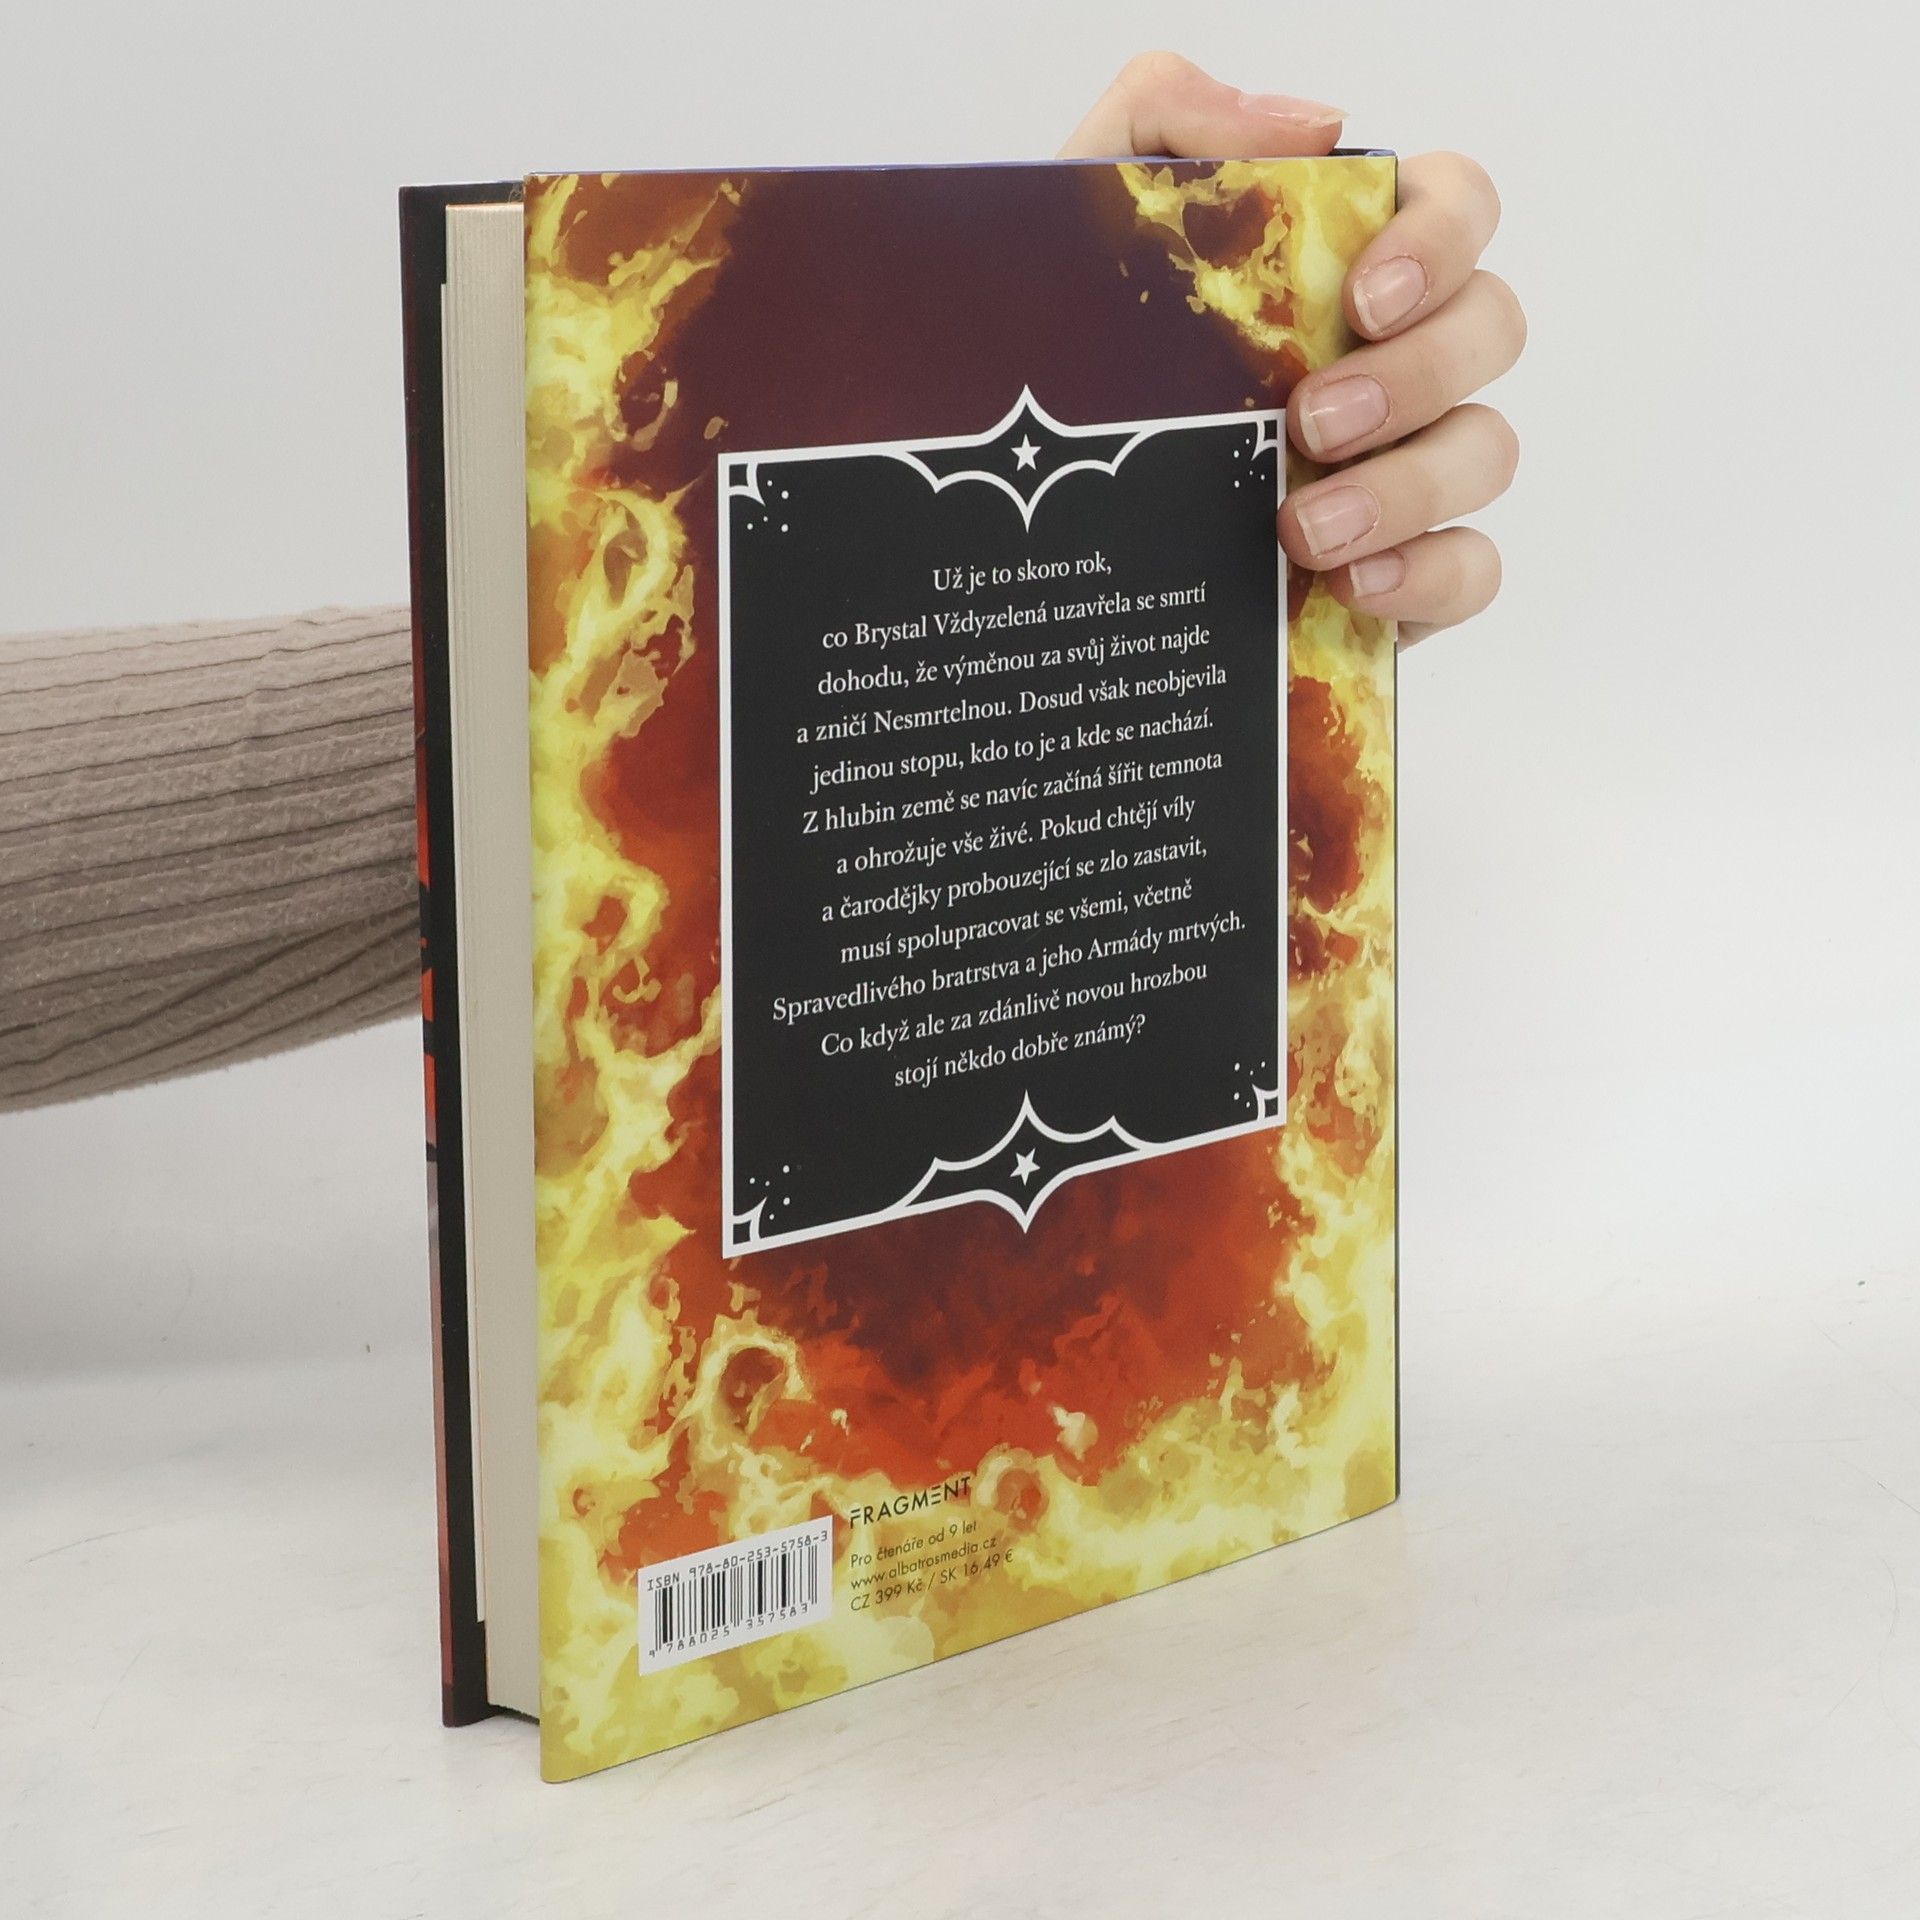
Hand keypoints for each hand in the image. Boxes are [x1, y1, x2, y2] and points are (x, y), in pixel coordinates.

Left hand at [1063, 53, 1524, 644]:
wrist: (1021, 522)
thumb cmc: (1066, 363)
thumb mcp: (1076, 221)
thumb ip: (1167, 121)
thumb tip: (1315, 126)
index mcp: (1340, 266)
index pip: (1457, 206)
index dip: (1441, 240)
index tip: (1364, 299)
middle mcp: (1394, 358)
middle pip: (1490, 329)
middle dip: (1416, 374)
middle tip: (1310, 422)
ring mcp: (1406, 468)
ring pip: (1485, 451)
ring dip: (1406, 487)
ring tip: (1301, 529)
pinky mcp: (1401, 572)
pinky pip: (1473, 570)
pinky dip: (1428, 575)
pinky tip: (1349, 585)